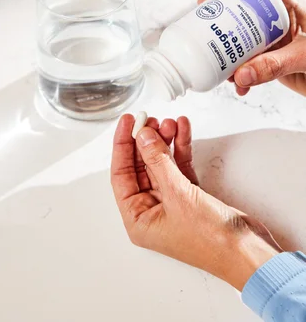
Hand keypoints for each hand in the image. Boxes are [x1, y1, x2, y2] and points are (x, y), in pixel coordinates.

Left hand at [111, 115, 281, 290]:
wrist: (249, 252)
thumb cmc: (211, 239)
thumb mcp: (178, 195)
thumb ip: (158, 161)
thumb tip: (143, 136)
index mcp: (138, 219)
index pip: (121, 174)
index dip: (122, 145)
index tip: (128, 121)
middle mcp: (151, 210)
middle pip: (140, 166)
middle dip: (146, 141)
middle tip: (150, 118)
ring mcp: (172, 202)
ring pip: (161, 163)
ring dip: (165, 141)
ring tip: (169, 122)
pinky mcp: (190, 195)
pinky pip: (179, 165)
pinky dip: (181, 147)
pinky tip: (183, 129)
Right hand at [199, 0, 305, 96]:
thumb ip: (276, 64)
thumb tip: (240, 75)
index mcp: (285, 5)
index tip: (205, 3)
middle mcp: (275, 20)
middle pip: (235, 13)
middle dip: (217, 28)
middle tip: (203, 41)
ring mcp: (273, 41)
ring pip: (238, 42)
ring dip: (226, 57)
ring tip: (224, 72)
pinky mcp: (272, 61)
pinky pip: (247, 65)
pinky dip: (239, 76)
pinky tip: (240, 87)